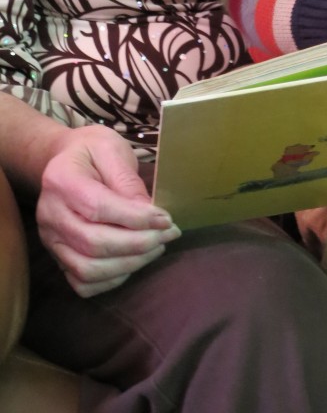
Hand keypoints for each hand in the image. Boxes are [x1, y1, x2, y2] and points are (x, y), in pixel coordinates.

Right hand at [37, 124, 180, 296]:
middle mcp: (50, 214)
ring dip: (129, 264)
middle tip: (169, 234)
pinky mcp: (57, 256)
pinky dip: (111, 280)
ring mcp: (50, 240)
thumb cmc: (92, 151)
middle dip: (138, 244)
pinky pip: (82, 282)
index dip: (135, 218)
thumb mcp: (112, 150)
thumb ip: (128, 181)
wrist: (64, 159)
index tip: (166, 219)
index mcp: (61, 180)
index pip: (98, 208)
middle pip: (93, 243)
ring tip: (157, 247)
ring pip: (88, 269)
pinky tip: (134, 261)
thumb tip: (150, 214)